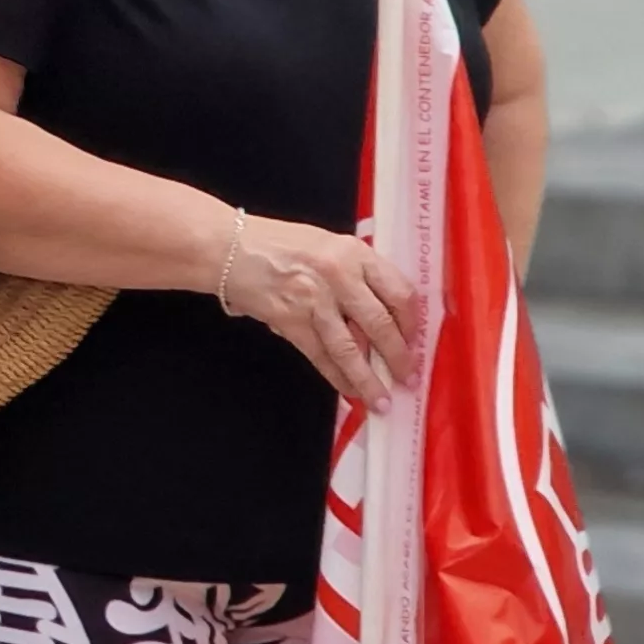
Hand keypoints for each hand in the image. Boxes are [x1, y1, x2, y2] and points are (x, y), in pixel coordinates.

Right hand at [223, 212, 416, 404]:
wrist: (228, 247)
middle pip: (380, 324)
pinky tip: (349, 391)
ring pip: (350, 348)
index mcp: (354, 253)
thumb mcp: (328, 244)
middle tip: (408, 378)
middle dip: (399, 358)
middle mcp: (339, 275)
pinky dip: (337, 377)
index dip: (412, 324)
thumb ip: (356, 273)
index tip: (415, 341)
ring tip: (382, 400)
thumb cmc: (278, 243)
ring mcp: (313, 299)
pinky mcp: (289, 320)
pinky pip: (320, 355)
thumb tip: (382, 313)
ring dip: (368, 379)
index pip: (400, 292)